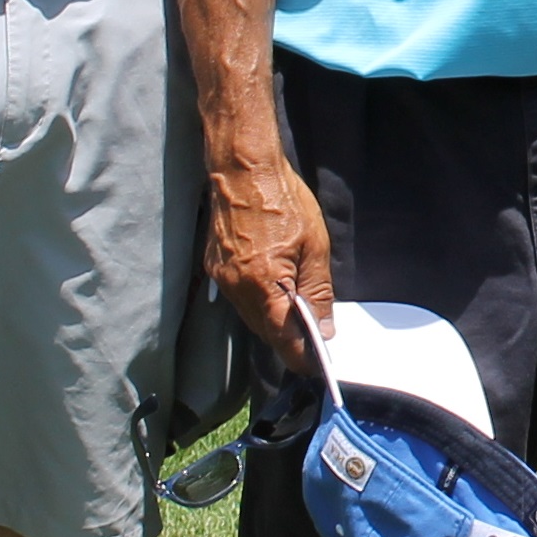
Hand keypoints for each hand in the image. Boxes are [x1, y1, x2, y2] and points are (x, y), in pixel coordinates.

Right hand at [205, 155, 333, 358]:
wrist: (243, 170)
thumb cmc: (283, 201)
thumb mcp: (314, 247)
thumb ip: (317, 292)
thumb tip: (322, 329)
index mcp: (263, 285)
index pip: (282, 339)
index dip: (301, 356)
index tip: (317, 365)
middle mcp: (236, 288)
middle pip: (264, 331)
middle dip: (288, 341)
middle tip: (314, 342)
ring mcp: (222, 278)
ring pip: (250, 316)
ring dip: (273, 321)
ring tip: (299, 317)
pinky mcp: (214, 267)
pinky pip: (238, 298)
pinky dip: (258, 302)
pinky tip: (275, 292)